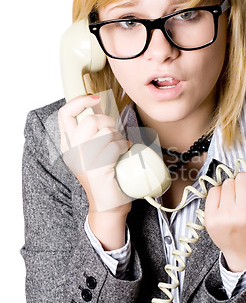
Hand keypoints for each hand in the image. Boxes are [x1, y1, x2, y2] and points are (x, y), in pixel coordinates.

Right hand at [58, 94, 131, 215]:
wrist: (108, 205)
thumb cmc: (105, 175)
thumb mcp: (93, 149)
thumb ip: (92, 128)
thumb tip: (96, 101)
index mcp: (67, 145)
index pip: (65, 113)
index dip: (80, 100)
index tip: (95, 97)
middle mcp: (72, 152)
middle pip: (91, 120)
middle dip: (108, 122)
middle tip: (114, 134)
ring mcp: (83, 162)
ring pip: (106, 132)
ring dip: (118, 136)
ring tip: (119, 147)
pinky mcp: (98, 170)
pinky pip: (114, 146)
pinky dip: (124, 146)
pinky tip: (124, 154)